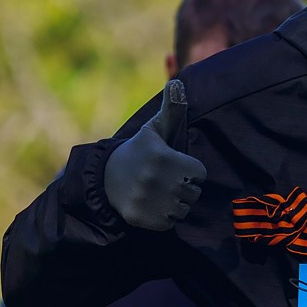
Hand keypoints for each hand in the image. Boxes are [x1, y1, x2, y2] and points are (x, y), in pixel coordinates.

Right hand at [102, 77, 205, 232]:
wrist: (106, 177)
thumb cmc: (139, 150)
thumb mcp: (154, 128)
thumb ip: (172, 108)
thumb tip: (177, 83)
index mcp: (164, 158)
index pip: (199, 174)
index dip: (190, 170)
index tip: (176, 166)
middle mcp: (156, 180)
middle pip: (193, 193)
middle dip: (184, 187)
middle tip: (167, 180)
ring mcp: (148, 201)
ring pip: (183, 210)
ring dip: (176, 203)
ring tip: (161, 192)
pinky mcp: (142, 219)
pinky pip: (170, 223)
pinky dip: (165, 217)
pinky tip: (153, 205)